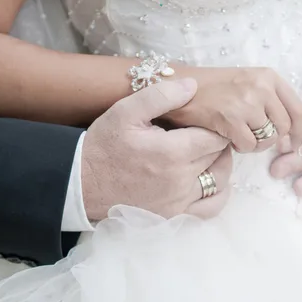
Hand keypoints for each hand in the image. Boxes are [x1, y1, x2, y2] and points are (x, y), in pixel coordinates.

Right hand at [82, 79, 232, 220]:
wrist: (81, 184)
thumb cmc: (104, 145)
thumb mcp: (125, 111)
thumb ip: (160, 96)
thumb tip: (193, 86)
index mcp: (172, 152)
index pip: (215, 137)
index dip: (215, 125)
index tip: (206, 119)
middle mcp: (180, 180)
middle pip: (219, 157)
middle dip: (217, 142)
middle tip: (204, 132)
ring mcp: (178, 202)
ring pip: (220, 181)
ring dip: (220, 164)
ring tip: (206, 152)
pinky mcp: (174, 216)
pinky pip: (210, 208)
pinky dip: (217, 193)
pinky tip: (209, 179)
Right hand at [165, 67, 301, 153]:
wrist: (175, 86)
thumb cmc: (211, 88)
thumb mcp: (247, 85)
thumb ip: (273, 103)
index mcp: (268, 76)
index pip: (297, 109)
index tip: (298, 144)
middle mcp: (261, 86)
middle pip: (283, 127)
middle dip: (271, 139)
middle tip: (253, 138)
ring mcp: (246, 102)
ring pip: (266, 139)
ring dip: (253, 144)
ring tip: (237, 134)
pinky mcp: (230, 118)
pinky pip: (248, 145)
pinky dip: (239, 147)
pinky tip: (227, 137)